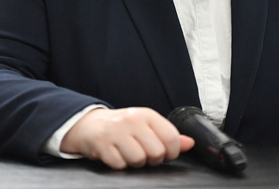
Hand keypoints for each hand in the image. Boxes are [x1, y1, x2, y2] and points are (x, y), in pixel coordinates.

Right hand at [59, 107, 194, 169]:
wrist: (89, 125)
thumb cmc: (122, 127)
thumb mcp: (146, 126)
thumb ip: (168, 135)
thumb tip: (189, 143)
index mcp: (146, 114)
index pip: (171, 137)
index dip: (171, 152)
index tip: (164, 154)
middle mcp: (132, 120)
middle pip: (156, 152)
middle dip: (152, 159)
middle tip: (143, 153)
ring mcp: (116, 132)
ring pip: (139, 160)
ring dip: (135, 163)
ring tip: (129, 154)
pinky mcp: (102, 144)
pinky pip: (120, 164)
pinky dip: (119, 164)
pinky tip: (116, 155)